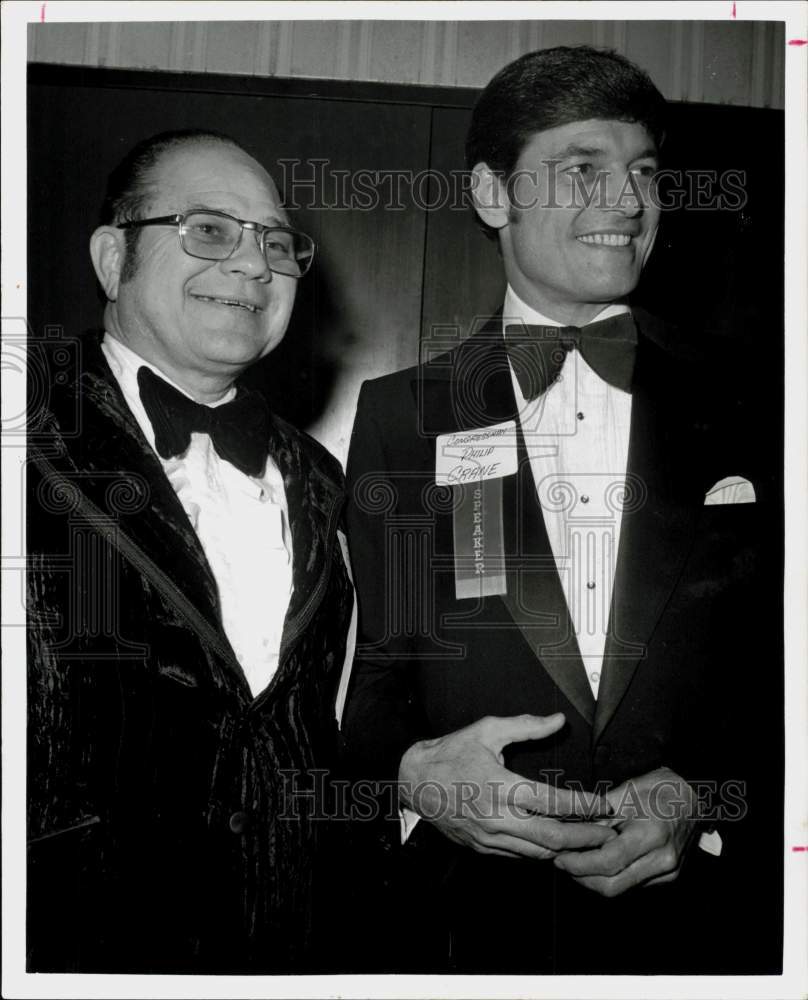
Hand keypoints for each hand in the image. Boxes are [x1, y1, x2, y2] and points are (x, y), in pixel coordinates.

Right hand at [398, 714, 616, 859]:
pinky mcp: (482, 847)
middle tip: (607, 834)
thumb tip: (558, 720)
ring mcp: (488, 836)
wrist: (414, 781)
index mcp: (501, 786)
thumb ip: (526, 726)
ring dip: (567, 849)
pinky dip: (541, 852)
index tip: (603, 805)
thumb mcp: (487, 730)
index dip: (582, 806)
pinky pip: (519, 856)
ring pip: (537, 852)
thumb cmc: (451, 752)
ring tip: (590, 842)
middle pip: (551, 837)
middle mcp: (496, 816)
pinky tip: (557, 844)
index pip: (552, 802)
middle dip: (584, 838)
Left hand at [553, 767, 700, 895]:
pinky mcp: (668, 876)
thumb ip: (596, 815)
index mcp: (651, 834)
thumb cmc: (658, 788)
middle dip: (582, 877)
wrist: (694, 796)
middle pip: (613, 885)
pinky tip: (599, 862)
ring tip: (576, 861)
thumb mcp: (624, 793)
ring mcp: (668, 871)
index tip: (559, 856)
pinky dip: (612, 876)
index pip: (608, 862)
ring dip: (594, 879)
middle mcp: (663, 859)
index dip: (579, 863)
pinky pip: (633, 883)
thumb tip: (566, 828)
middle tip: (563, 862)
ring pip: (621, 888)